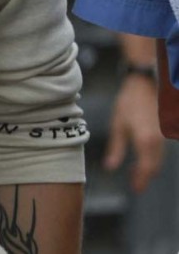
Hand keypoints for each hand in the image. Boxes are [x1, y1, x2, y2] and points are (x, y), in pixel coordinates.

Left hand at [104, 73, 164, 192]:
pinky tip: (142, 157)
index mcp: (145, 141)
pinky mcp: (164, 132)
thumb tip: (110, 167)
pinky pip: (160, 151)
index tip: (135, 189)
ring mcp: (163, 137)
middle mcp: (158, 142)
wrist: (144, 85)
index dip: (141, 180)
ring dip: (149, 168)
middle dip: (145, 177)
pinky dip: (153, 158)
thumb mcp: (118, 125)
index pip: (146, 169)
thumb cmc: (129, 102)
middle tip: (135, 184)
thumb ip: (116, 148)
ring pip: (159, 160)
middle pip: (154, 167)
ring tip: (135, 172)